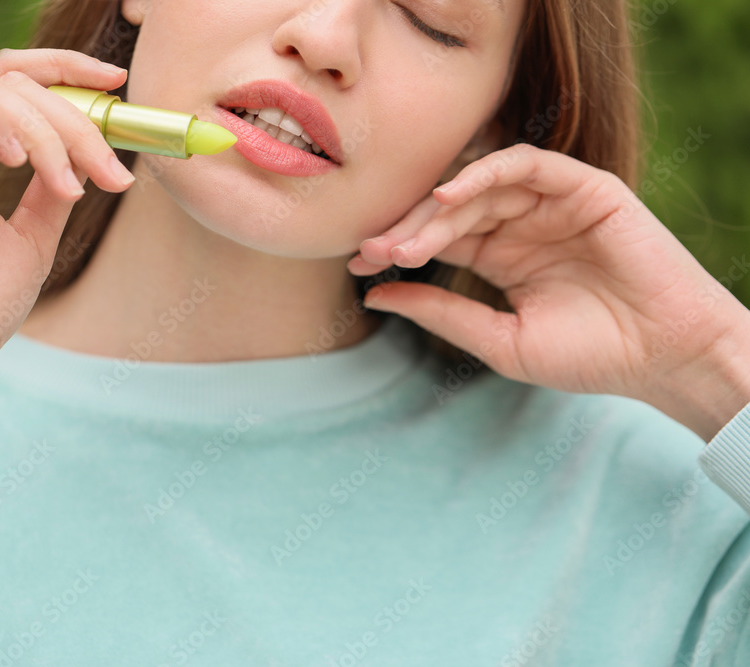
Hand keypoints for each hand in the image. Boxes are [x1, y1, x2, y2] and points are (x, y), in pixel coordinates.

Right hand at [0, 48, 136, 450]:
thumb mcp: (33, 242)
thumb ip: (53, 191)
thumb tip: (90, 152)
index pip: (18, 93)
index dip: (68, 76)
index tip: (118, 84)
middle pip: (12, 87)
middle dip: (74, 119)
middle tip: (108, 169)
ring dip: (43, 127)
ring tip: (68, 183)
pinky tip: (20, 164)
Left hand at [347, 144, 749, 438]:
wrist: (663, 358)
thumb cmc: (588, 355)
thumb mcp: (499, 339)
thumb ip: (440, 313)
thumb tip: (373, 297)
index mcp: (499, 255)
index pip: (437, 238)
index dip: (396, 246)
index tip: (355, 265)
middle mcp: (519, 223)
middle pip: (449, 211)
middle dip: (407, 229)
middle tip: (372, 249)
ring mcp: (550, 203)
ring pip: (479, 187)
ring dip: (438, 209)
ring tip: (404, 238)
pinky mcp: (583, 187)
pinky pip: (527, 164)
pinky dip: (485, 173)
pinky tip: (449, 195)